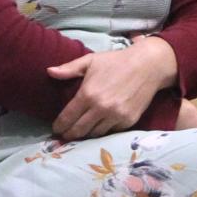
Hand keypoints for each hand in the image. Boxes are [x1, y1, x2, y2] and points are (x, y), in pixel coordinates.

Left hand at [47, 36, 177, 140]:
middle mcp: (101, 108)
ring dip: (86, 134)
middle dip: (69, 134)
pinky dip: (103, 130)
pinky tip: (98, 127)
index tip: (56, 128)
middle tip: (64, 135)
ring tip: (80, 132)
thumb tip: (49, 71)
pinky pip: (111, 131)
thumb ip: (69, 68)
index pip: (68, 117)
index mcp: (88, 94)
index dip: (60, 125)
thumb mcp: (91, 60)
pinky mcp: (128, 121)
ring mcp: (116, 116)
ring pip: (95, 134)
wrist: (148, 66)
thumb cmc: (116, 61)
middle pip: (79, 130)